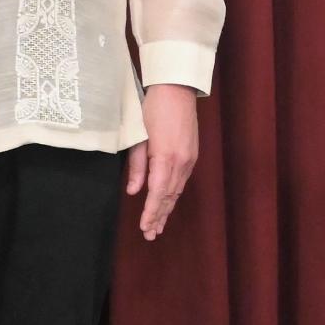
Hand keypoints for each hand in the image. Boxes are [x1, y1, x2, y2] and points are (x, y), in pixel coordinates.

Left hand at [124, 84, 199, 240]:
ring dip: (166, 209)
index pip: (157, 194)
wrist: (176, 90)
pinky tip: (167, 203)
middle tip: (150, 235)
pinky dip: (173, 195)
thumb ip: (137, 166)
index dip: (151, 213)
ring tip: (158, 226)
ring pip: (176, 191)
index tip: (144, 228)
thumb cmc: (153, 109)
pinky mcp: (191, 154)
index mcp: (166, 158)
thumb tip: (133, 191)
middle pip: (169, 197)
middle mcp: (181, 162)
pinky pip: (181, 181)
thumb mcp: (139, 137)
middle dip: (159, 217)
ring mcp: (189, 158)